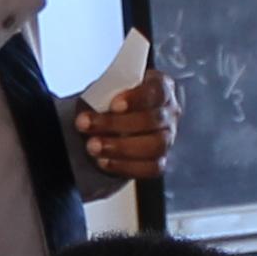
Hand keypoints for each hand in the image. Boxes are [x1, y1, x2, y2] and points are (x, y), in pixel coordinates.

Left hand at [69, 69, 173, 185]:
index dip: (136, 98)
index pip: (157, 91)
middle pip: (153, 120)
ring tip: (93, 146)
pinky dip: (124, 166)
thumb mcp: (107, 89)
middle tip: (87, 125)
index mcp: (161, 87)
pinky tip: (104, 161)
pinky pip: (150, 168)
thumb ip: (106, 93)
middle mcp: (169, 113)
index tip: (114, 105)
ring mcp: (167, 138)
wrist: (112, 121)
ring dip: (120, 147)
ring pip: (154, 146)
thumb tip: (95, 106)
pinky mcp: (159, 161)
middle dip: (117, 124)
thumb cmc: (112, 101)